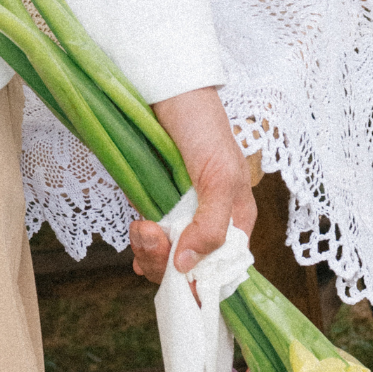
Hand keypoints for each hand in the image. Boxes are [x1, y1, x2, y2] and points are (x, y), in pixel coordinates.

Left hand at [126, 84, 257, 284]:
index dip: (200, 278)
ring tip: (140, 227)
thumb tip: (188, 265)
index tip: (178, 272)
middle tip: (148, 234)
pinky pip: (148, 238)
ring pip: (165, 256)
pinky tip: (137, 233)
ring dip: (148, 251)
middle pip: (190, 267)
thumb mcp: (220, 178)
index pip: (223, 268)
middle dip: (165, 261)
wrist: (170, 93)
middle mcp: (208, 222)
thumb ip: (212, 224)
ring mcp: (179, 214)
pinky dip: (140, 242)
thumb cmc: (204, 130)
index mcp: (235, 221)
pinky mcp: (154, 204)